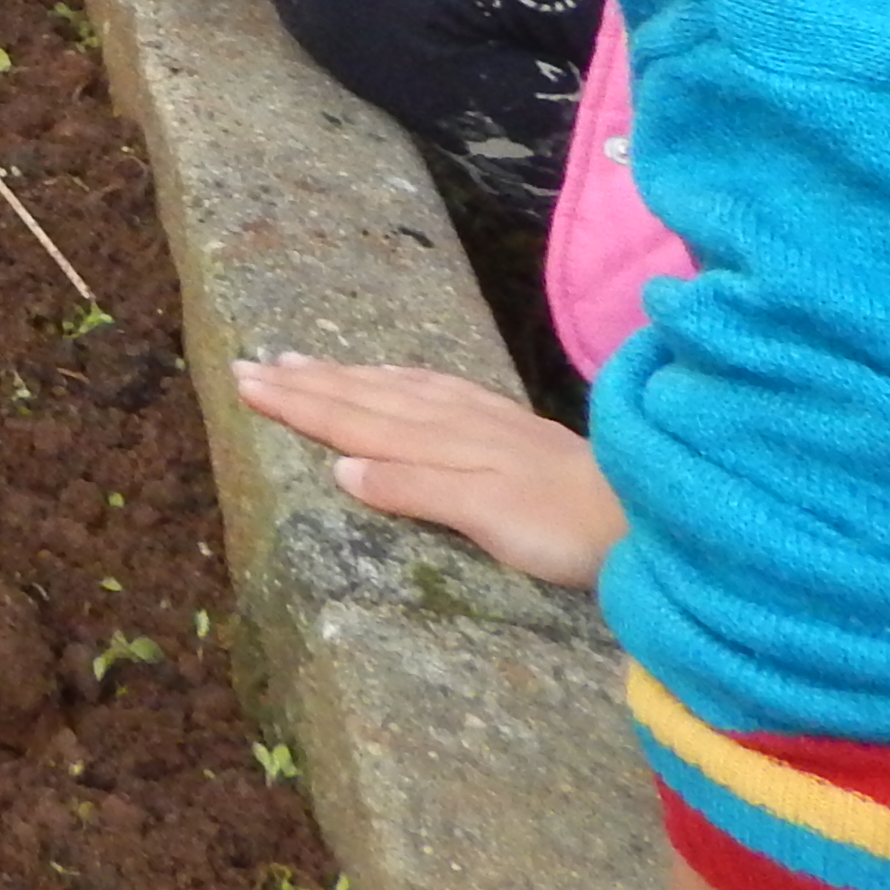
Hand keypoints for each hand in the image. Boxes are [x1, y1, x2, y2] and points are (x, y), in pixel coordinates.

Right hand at [233, 356, 623, 588]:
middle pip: (363, 398)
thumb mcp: (487, 518)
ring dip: (341, 376)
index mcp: (438, 445)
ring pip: (393, 389)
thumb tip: (340, 468)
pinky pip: (434, 388)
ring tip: (297, 359)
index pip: (352, 420)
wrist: (644, 512)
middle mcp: (451, 422)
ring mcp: (482, 418)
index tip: (244, 381)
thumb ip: (415, 489)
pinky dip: (397, 379)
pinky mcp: (508, 424)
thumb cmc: (563, 529)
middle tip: (248, 364)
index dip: (297, 403)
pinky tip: (390, 375)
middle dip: (304, 382)